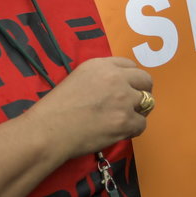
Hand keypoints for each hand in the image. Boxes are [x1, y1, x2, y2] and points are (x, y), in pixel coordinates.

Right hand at [26, 57, 152, 160]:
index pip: (130, 65)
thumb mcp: (78, 78)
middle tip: (133, 104)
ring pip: (147, 103)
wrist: (48, 130)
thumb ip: (101, 77)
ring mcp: (123, 99)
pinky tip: (119, 131)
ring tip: (122, 119)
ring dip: (137, 111)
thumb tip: (118, 85)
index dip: (130, 79)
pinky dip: (133, 129)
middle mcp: (116, 78)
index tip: (126, 88)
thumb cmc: (56, 108)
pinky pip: (142, 124)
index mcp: (102, 65)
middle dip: (142, 91)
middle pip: (145, 80)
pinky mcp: (125, 121)